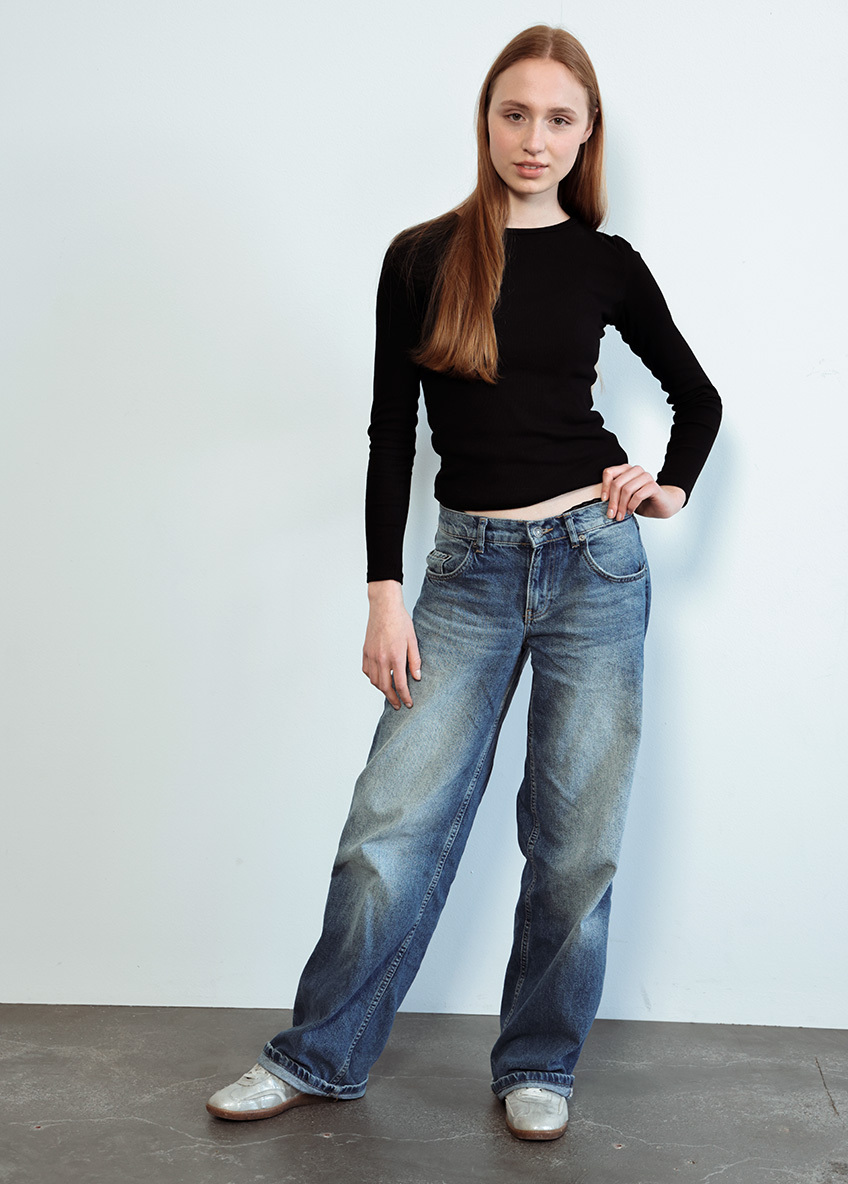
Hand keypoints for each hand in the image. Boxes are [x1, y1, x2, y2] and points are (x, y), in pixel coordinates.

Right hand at [362, 581, 421, 708]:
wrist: (384, 607)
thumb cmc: (400, 621)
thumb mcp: (413, 640)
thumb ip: (415, 660)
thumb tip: (416, 677)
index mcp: (395, 656)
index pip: (400, 684)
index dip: (405, 697)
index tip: (408, 704)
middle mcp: (381, 658)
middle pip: (385, 686)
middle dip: (392, 698)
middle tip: (398, 705)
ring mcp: (371, 655)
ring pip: (374, 681)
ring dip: (382, 690)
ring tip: (390, 693)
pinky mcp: (366, 651)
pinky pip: (367, 671)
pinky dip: (373, 678)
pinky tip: (379, 679)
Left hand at [601, 465, 685, 520]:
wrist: (663, 505)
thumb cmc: (642, 501)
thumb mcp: (624, 497)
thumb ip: (614, 495)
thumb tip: (601, 502)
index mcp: (626, 470)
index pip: (609, 472)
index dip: (604, 487)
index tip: (603, 501)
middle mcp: (636, 470)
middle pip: (617, 483)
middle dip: (612, 501)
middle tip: (611, 514)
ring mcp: (646, 476)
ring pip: (626, 489)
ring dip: (621, 505)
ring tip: (620, 516)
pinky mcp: (654, 486)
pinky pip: (638, 495)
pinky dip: (632, 505)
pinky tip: (631, 511)